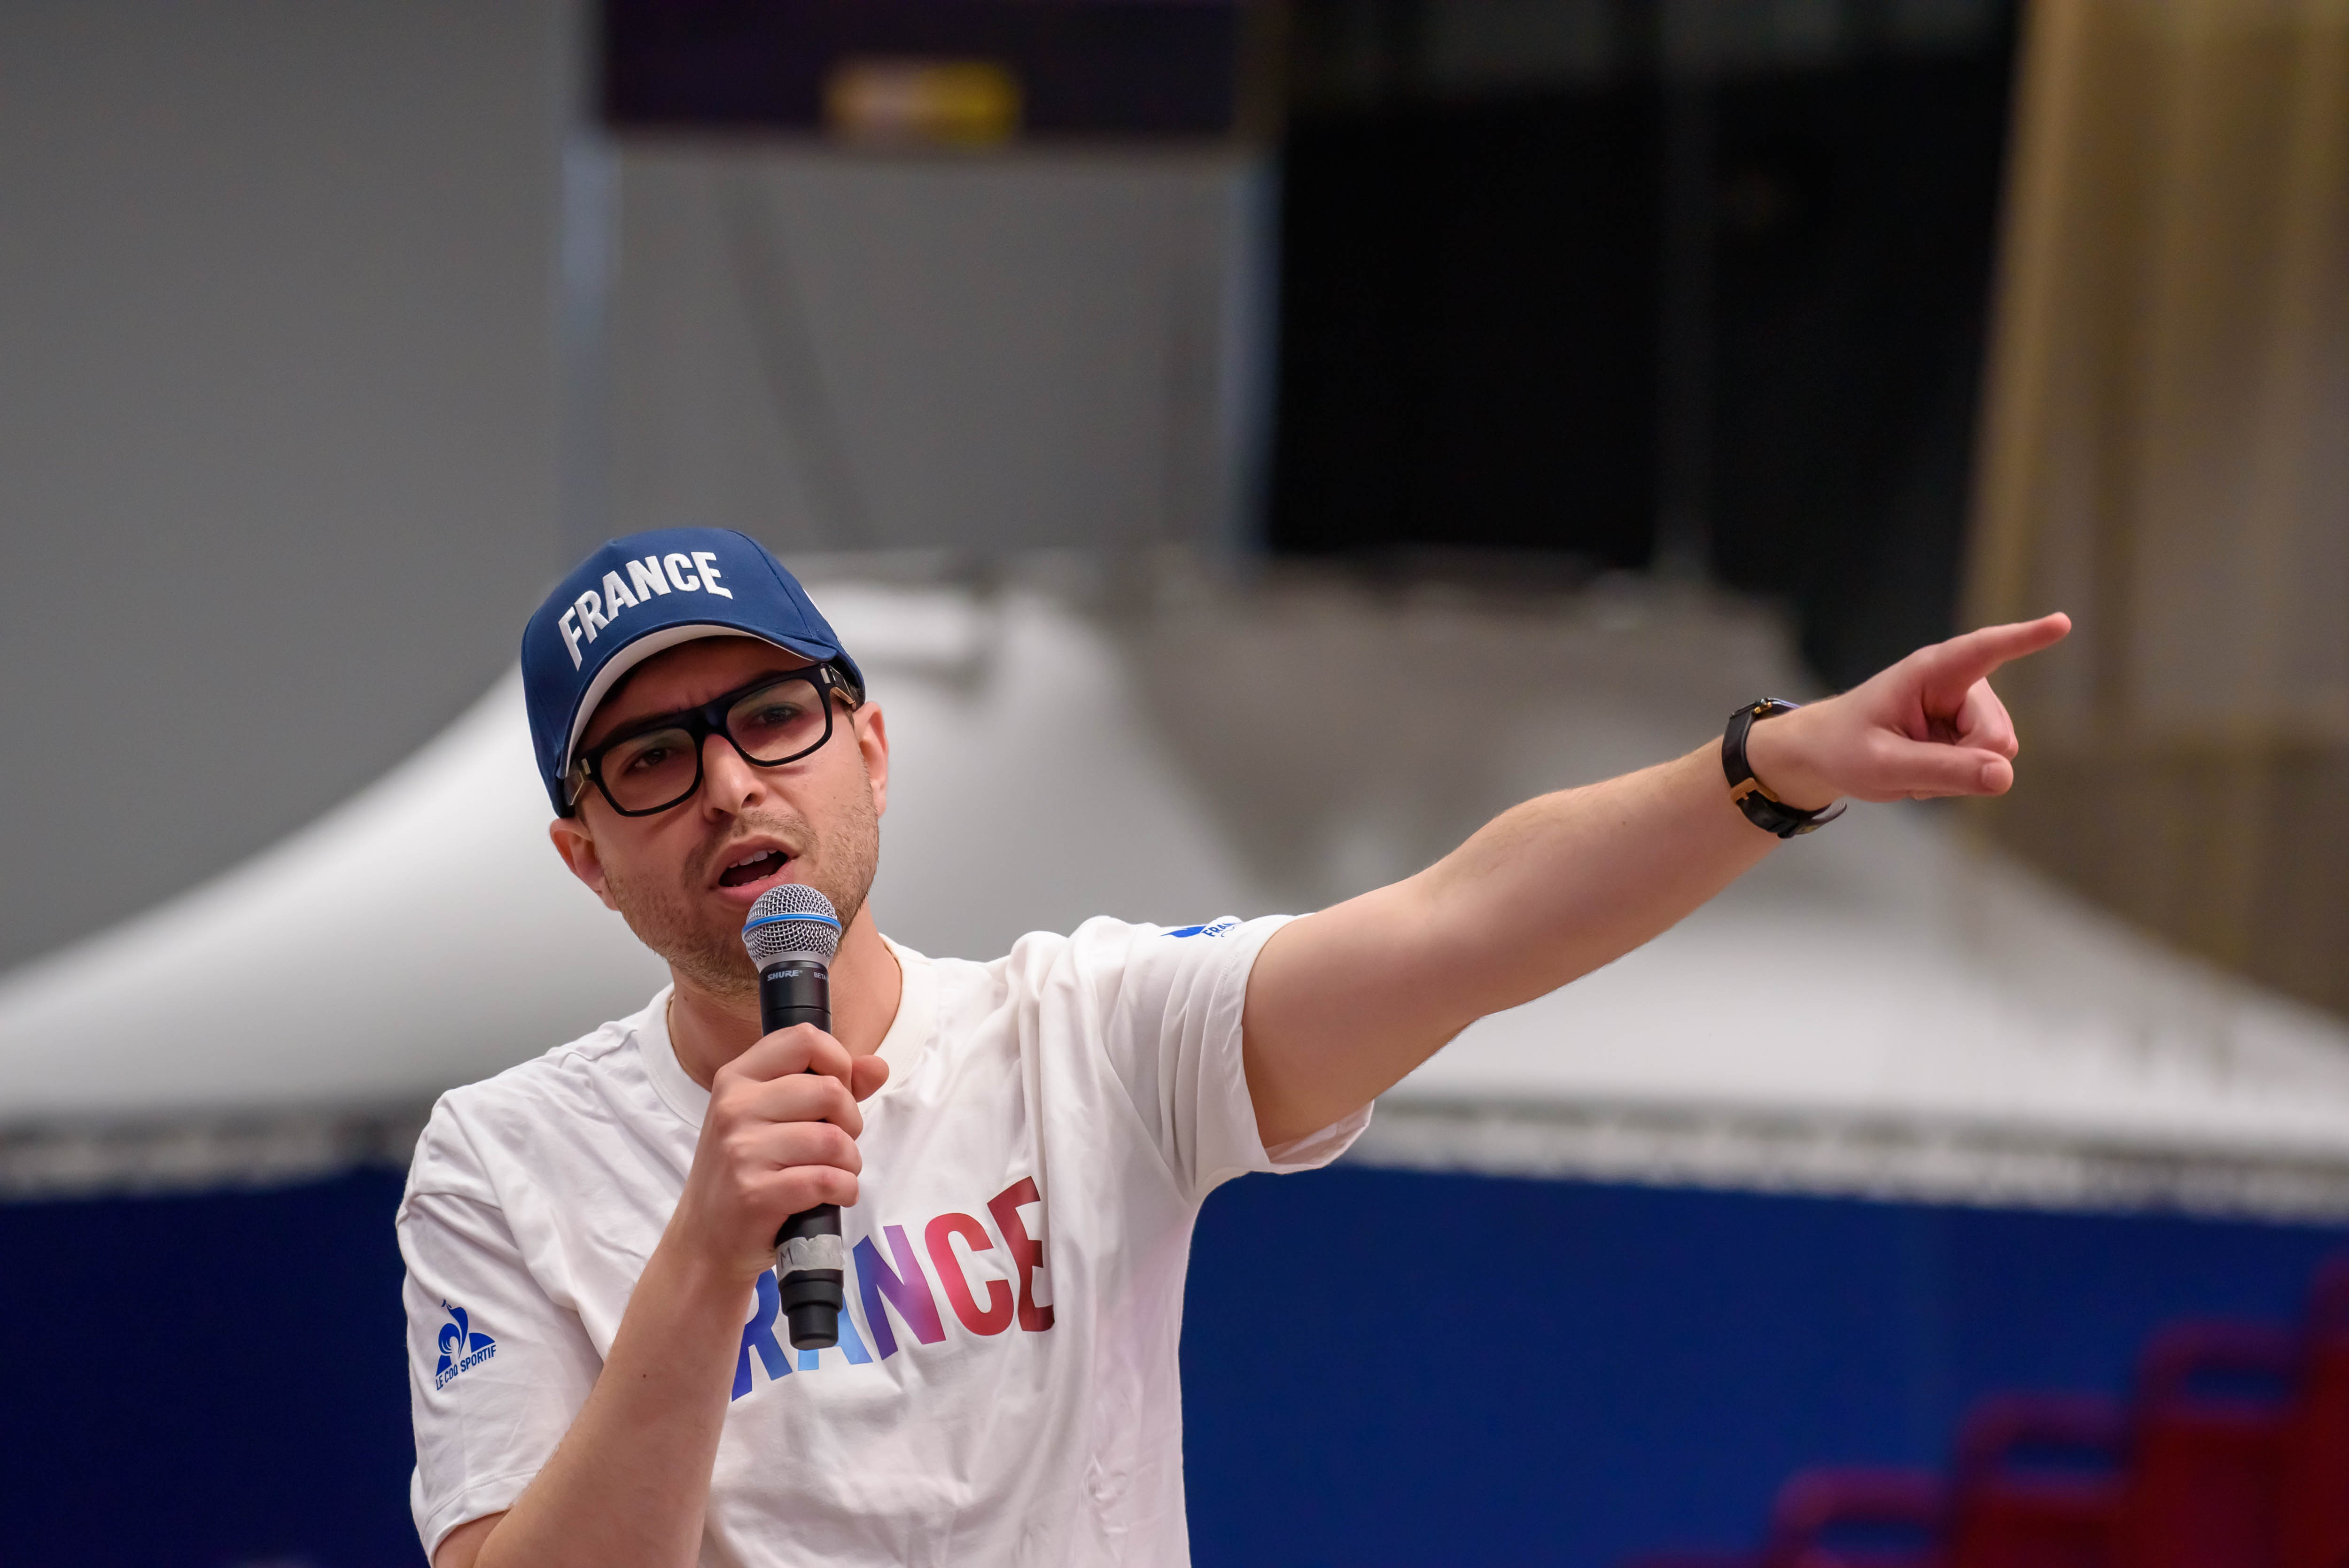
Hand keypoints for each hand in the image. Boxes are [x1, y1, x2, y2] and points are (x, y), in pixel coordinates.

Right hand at [666, 1025, 890, 1281]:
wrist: (706, 1238)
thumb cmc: (746, 1171)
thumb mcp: (772, 1117)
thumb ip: (828, 1085)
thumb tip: (878, 1066)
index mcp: (738, 1078)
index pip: (803, 1039)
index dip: (838, 1063)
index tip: (839, 1093)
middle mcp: (735, 1107)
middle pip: (829, 1090)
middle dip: (851, 1121)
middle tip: (838, 1143)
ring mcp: (742, 1151)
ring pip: (834, 1139)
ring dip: (850, 1162)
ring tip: (836, 1172)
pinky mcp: (755, 1193)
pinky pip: (827, 1179)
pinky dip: (845, 1190)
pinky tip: (834, 1195)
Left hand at [1741, 613, 2071, 808]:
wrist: (1829, 755)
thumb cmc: (1846, 748)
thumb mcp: (1884, 765)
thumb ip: (1942, 770)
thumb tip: (2004, 775)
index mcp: (1930, 672)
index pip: (1984, 651)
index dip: (2024, 638)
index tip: (2061, 623)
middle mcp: (1959, 684)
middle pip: (1995, 736)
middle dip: (1965, 763)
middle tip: (1912, 766)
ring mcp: (1971, 709)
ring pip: (1997, 754)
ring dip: (1958, 773)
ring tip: (1913, 765)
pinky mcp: (1973, 732)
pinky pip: (1988, 767)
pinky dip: (1958, 779)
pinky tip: (1925, 771)